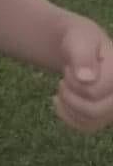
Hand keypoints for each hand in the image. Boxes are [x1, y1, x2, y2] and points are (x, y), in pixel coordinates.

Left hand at [53, 18, 112, 132]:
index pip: (93, 92)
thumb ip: (82, 56)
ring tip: (64, 86)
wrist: (79, 47)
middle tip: (65, 79)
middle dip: (70, 95)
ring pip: (89, 121)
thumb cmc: (80, 41)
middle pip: (94, 111)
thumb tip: (86, 78)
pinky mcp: (104, 116)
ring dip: (67, 104)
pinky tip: (60, 100)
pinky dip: (67, 115)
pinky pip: (85, 126)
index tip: (70, 68)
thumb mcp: (79, 39)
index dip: (73, 81)